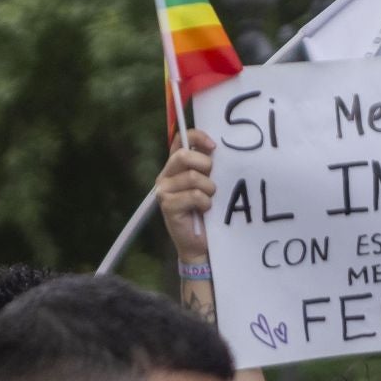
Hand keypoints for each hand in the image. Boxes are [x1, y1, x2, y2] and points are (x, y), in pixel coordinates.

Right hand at [157, 130, 216, 260]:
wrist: (201, 243)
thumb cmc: (208, 210)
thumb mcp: (210, 182)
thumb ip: (209, 165)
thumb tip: (217, 147)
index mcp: (176, 165)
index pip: (181, 139)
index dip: (197, 137)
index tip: (214, 147)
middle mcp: (166, 175)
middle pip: (184, 155)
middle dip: (206, 166)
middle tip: (213, 182)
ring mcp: (163, 190)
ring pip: (192, 177)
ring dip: (209, 189)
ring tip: (209, 200)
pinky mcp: (167, 205)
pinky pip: (194, 195)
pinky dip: (205, 203)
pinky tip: (205, 210)